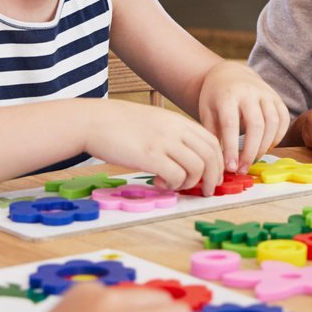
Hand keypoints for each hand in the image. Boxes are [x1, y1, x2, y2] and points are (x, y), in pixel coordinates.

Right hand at [86, 105, 223, 192]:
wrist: (94, 121)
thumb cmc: (120, 125)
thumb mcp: (154, 122)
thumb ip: (172, 135)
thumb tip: (186, 157)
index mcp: (178, 121)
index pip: (212, 141)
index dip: (218, 161)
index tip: (213, 175)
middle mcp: (176, 130)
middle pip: (211, 155)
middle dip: (212, 177)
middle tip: (205, 190)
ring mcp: (164, 142)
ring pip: (197, 167)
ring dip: (191, 183)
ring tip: (176, 185)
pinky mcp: (149, 156)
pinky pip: (176, 176)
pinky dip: (174, 185)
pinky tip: (161, 183)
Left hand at [197, 62, 290, 172]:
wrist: (230, 73)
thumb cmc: (215, 97)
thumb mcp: (206, 112)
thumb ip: (212, 134)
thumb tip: (217, 163)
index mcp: (227, 95)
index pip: (231, 125)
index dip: (232, 148)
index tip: (230, 168)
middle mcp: (249, 92)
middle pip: (256, 125)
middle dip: (251, 152)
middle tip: (242, 169)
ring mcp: (266, 93)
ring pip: (272, 123)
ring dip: (264, 146)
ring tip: (253, 160)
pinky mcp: (277, 98)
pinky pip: (283, 120)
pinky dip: (277, 137)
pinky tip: (266, 147)